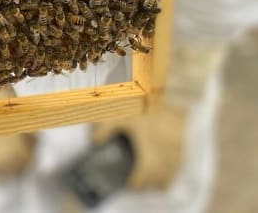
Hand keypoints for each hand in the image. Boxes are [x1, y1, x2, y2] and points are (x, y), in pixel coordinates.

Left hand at [90, 42, 226, 189]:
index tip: (125, 182)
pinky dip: (168, 170)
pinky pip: (178, 167)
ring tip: (145, 174)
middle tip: (133, 180)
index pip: (142, 180)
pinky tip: (159, 162)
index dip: (132, 184)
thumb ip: (105, 129)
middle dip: (145, 185)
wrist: (174, 92)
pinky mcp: (185, 146)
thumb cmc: (145, 105)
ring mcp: (178, 154)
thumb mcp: (121, 115)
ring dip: (158, 180)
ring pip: (169, 177)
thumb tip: (93, 142)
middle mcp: (166, 159)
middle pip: (157, 183)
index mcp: (150, 155)